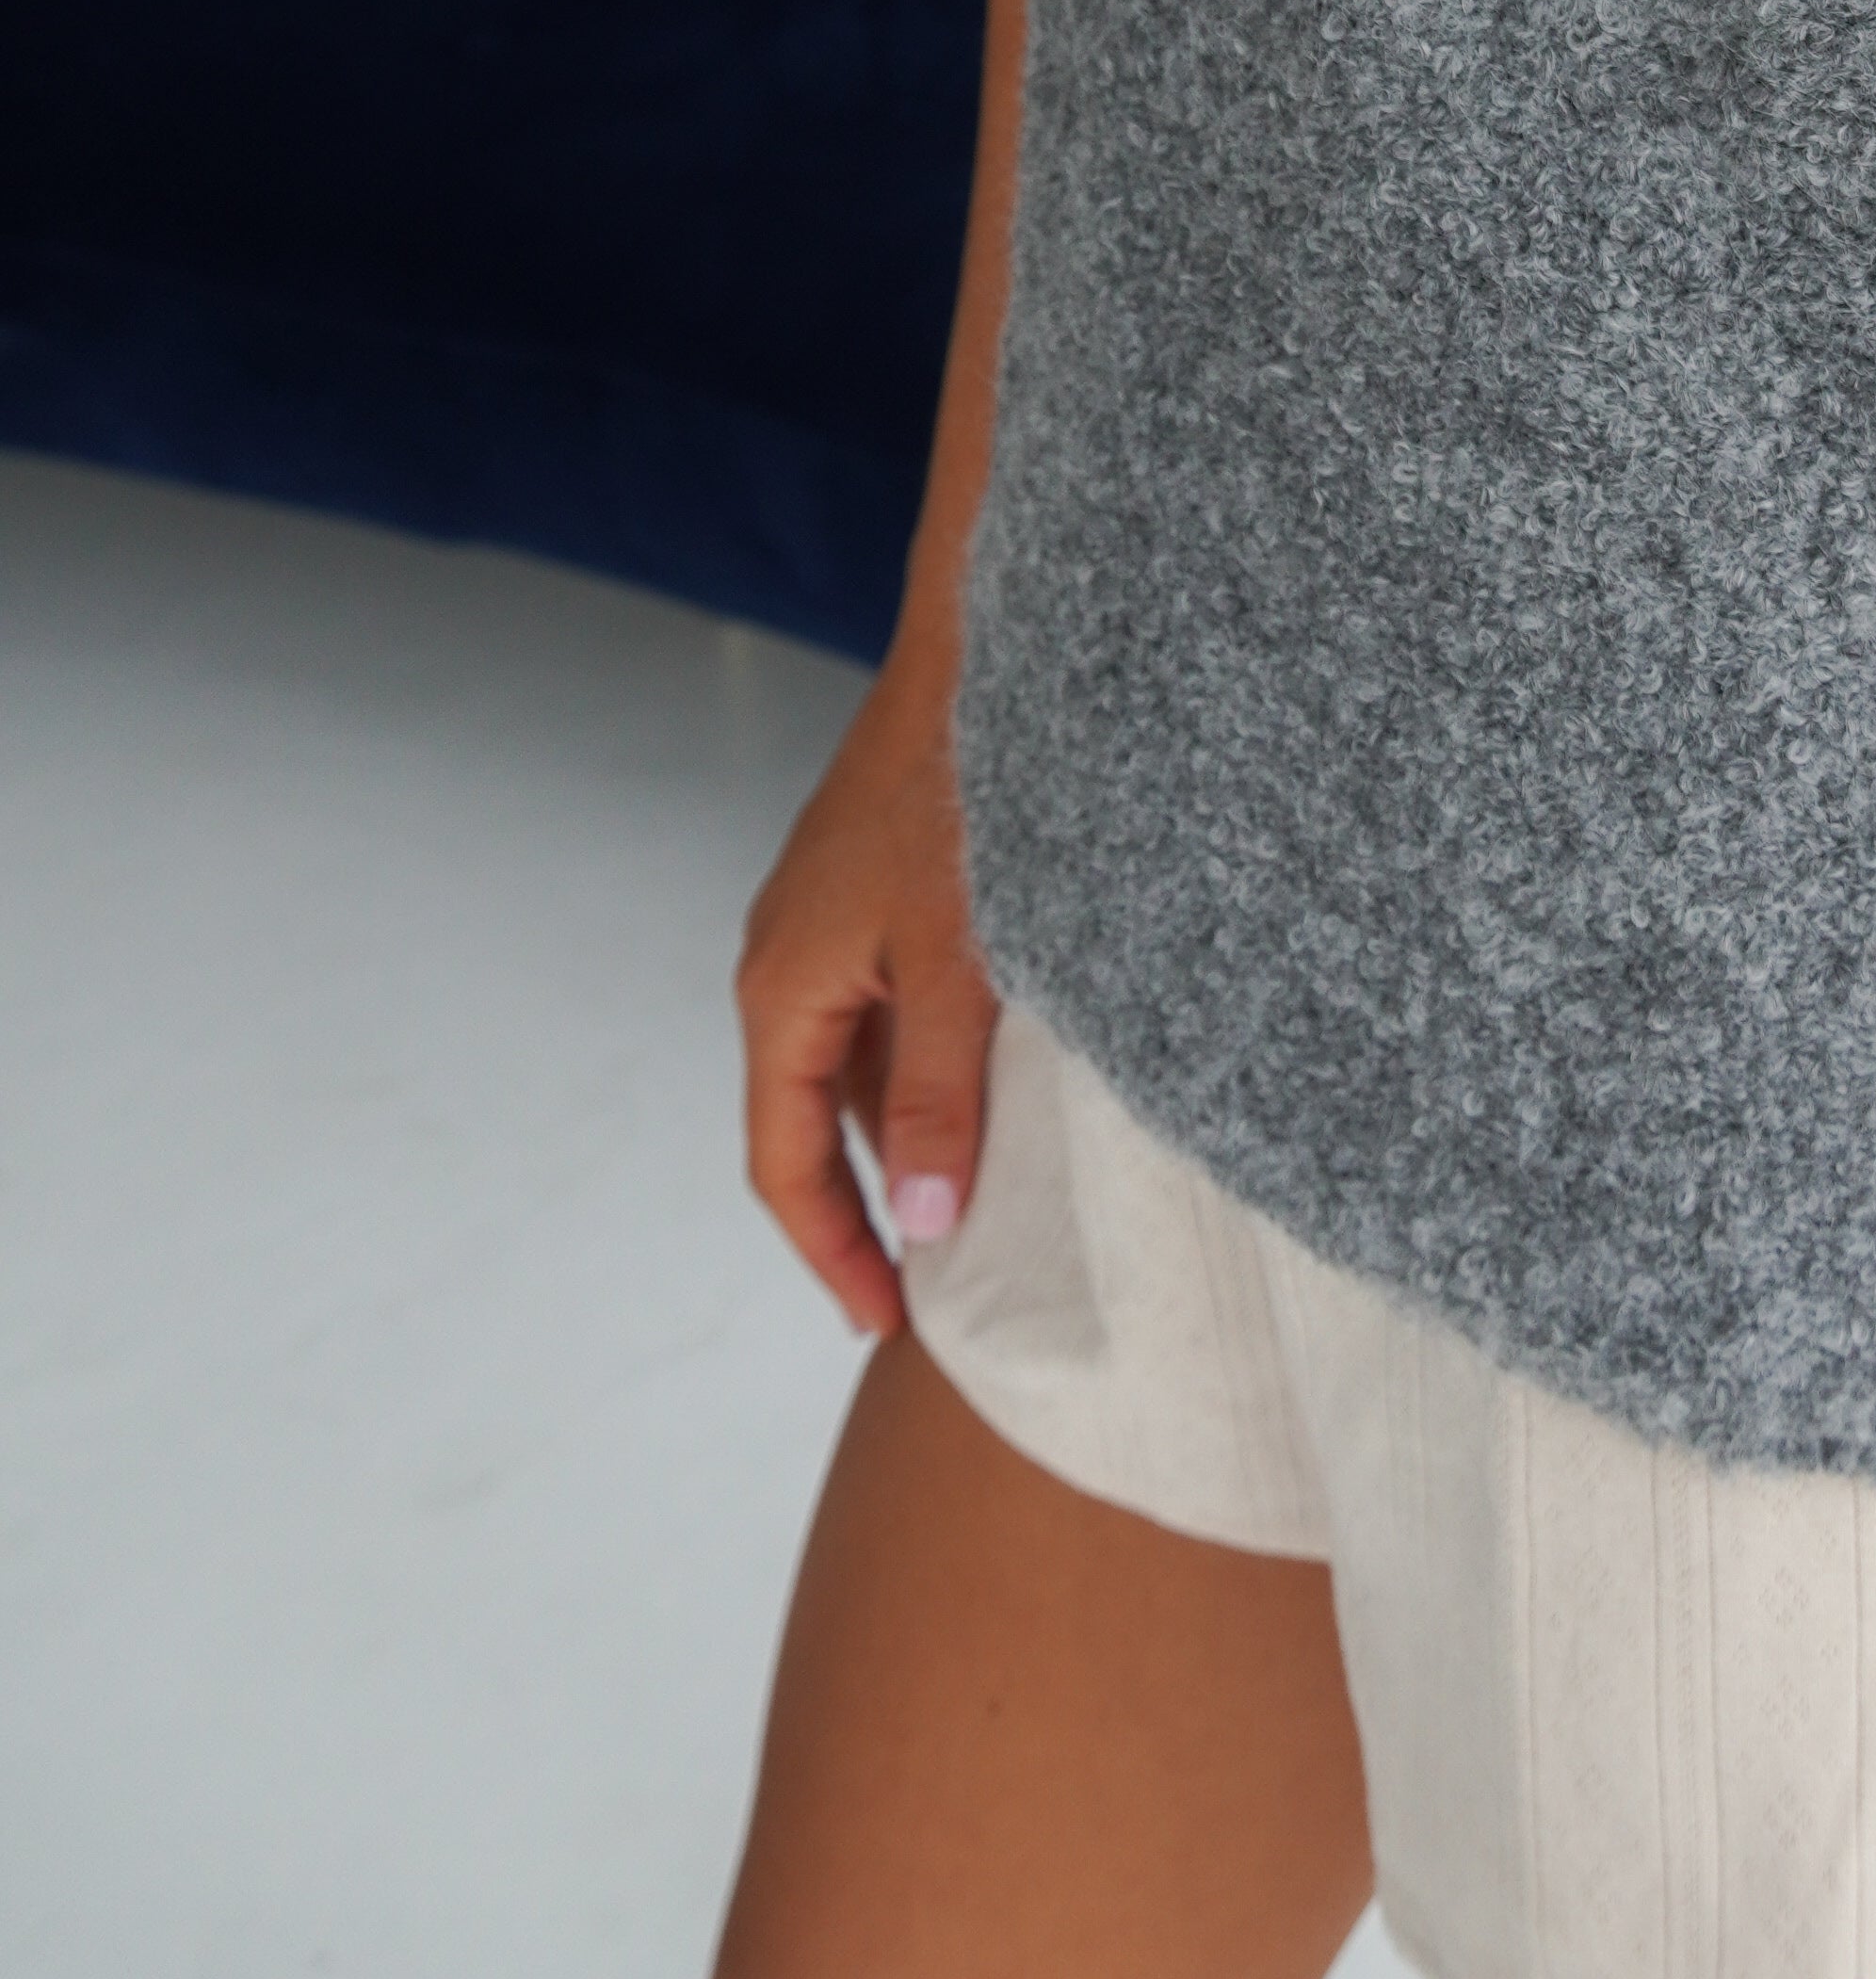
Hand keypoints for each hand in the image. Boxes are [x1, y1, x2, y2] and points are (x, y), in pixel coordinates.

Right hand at [734, 641, 998, 1338]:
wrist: (985, 654)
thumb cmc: (968, 800)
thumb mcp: (962, 967)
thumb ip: (941, 1100)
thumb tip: (922, 1229)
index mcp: (781, 991)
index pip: (783, 1163)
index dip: (833, 1252)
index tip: (889, 1324)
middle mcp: (786, 961)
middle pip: (809, 1121)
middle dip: (867, 1210)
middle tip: (938, 1288)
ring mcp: (827, 922)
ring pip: (852, 1065)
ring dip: (902, 1136)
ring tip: (976, 1209)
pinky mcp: (872, 889)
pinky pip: (883, 1009)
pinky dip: (925, 1067)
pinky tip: (992, 1090)